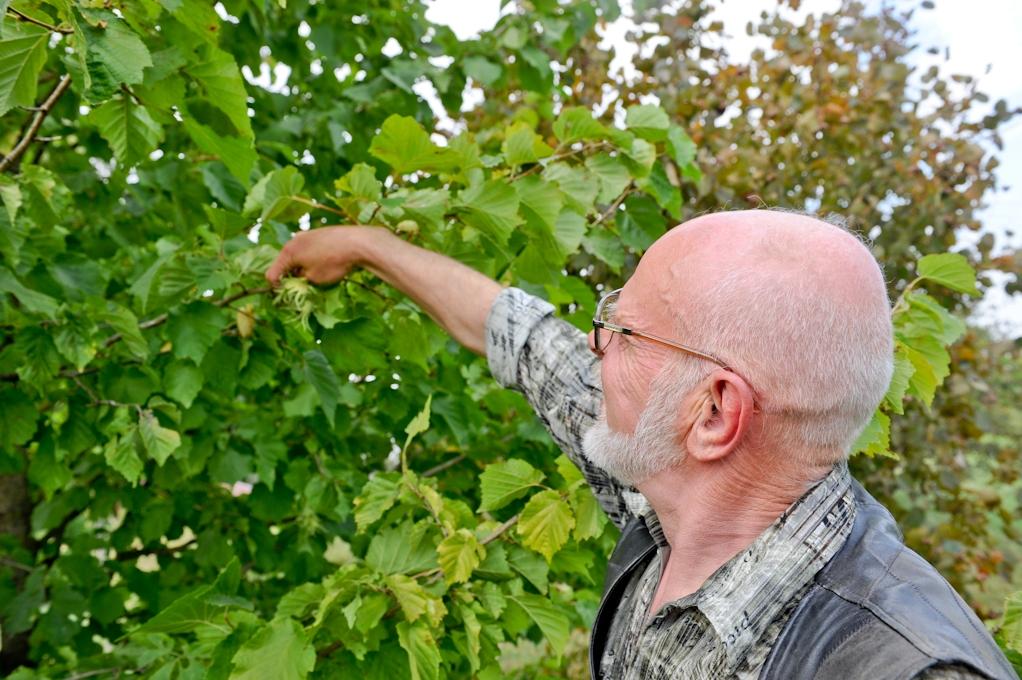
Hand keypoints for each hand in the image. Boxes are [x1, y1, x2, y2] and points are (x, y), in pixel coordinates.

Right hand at [264, 225, 389, 286]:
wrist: (357, 242)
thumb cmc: (333, 262)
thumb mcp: (314, 278)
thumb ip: (301, 281)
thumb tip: (299, 278)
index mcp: (288, 252)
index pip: (272, 274)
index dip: (276, 288)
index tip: (287, 297)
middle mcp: (294, 240)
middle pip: (285, 263)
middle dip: (290, 276)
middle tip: (302, 288)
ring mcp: (307, 234)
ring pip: (298, 256)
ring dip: (302, 267)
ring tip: (317, 277)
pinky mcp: (319, 233)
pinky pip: (309, 249)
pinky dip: (312, 259)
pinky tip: (326, 264)